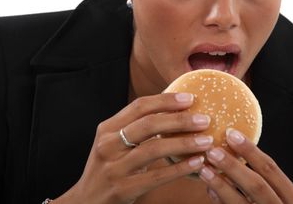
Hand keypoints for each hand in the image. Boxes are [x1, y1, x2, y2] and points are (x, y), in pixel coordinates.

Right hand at [55, 93, 212, 203]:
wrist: (85, 202)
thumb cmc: (107, 168)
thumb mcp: (113, 143)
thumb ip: (135, 128)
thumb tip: (173, 109)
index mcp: (107, 129)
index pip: (139, 106)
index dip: (166, 100)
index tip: (190, 98)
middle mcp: (108, 145)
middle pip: (149, 125)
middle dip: (180, 120)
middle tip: (204, 119)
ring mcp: (114, 168)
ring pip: (154, 149)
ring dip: (184, 143)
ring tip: (206, 141)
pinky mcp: (122, 189)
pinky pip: (156, 176)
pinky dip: (179, 168)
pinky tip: (197, 163)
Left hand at [199, 128, 292, 203]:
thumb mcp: (281, 199)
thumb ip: (265, 182)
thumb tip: (235, 154)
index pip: (271, 169)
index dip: (251, 150)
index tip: (231, 133)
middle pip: (257, 186)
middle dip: (234, 167)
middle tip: (213, 150)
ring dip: (221, 185)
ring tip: (204, 169)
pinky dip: (221, 203)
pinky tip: (209, 191)